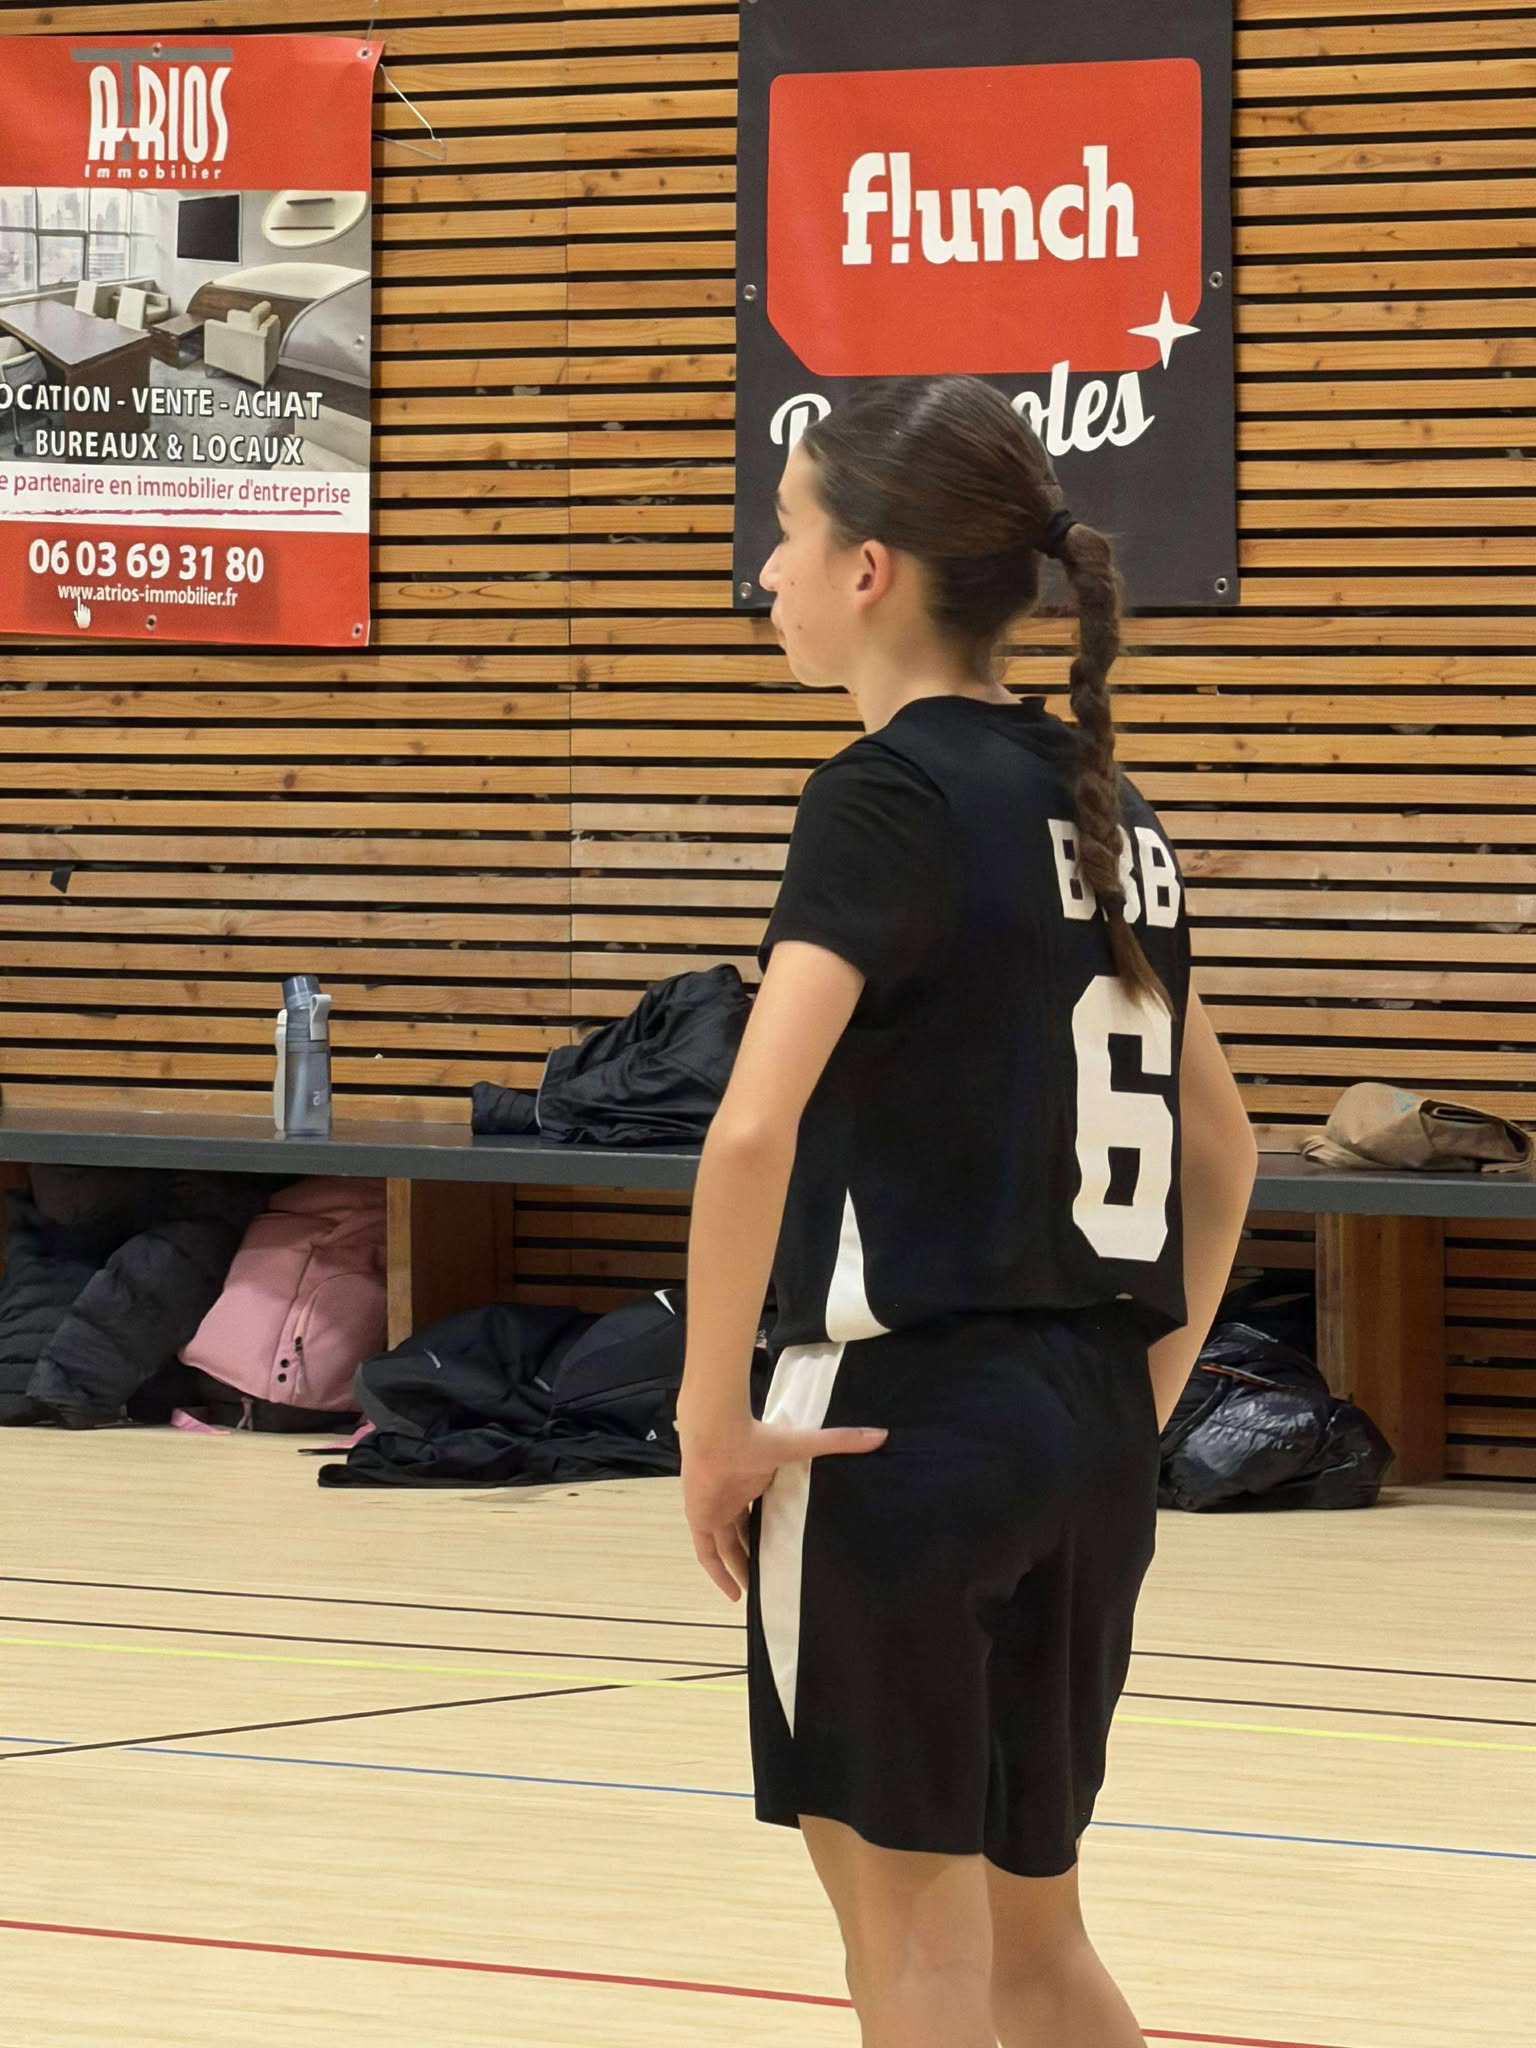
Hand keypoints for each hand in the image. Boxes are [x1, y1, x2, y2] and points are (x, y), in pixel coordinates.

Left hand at [680, 1414, 887, 1601]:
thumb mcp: (803, 1444)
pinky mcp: (700, 1519)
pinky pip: (708, 1553)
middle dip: (753, 1554)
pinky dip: (718, 1573)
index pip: (759, 1510)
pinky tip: (733, 1595)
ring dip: (737, 1568)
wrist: (718, 1433)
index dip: (769, 1529)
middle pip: (742, 1532)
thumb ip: (839, 1441)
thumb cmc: (758, 1437)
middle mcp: (731, 1497)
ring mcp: (714, 1509)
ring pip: (726, 1546)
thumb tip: (880, 1435)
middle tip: (772, 1578)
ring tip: (754, 1593)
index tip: (787, 1546)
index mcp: (752, 1480)